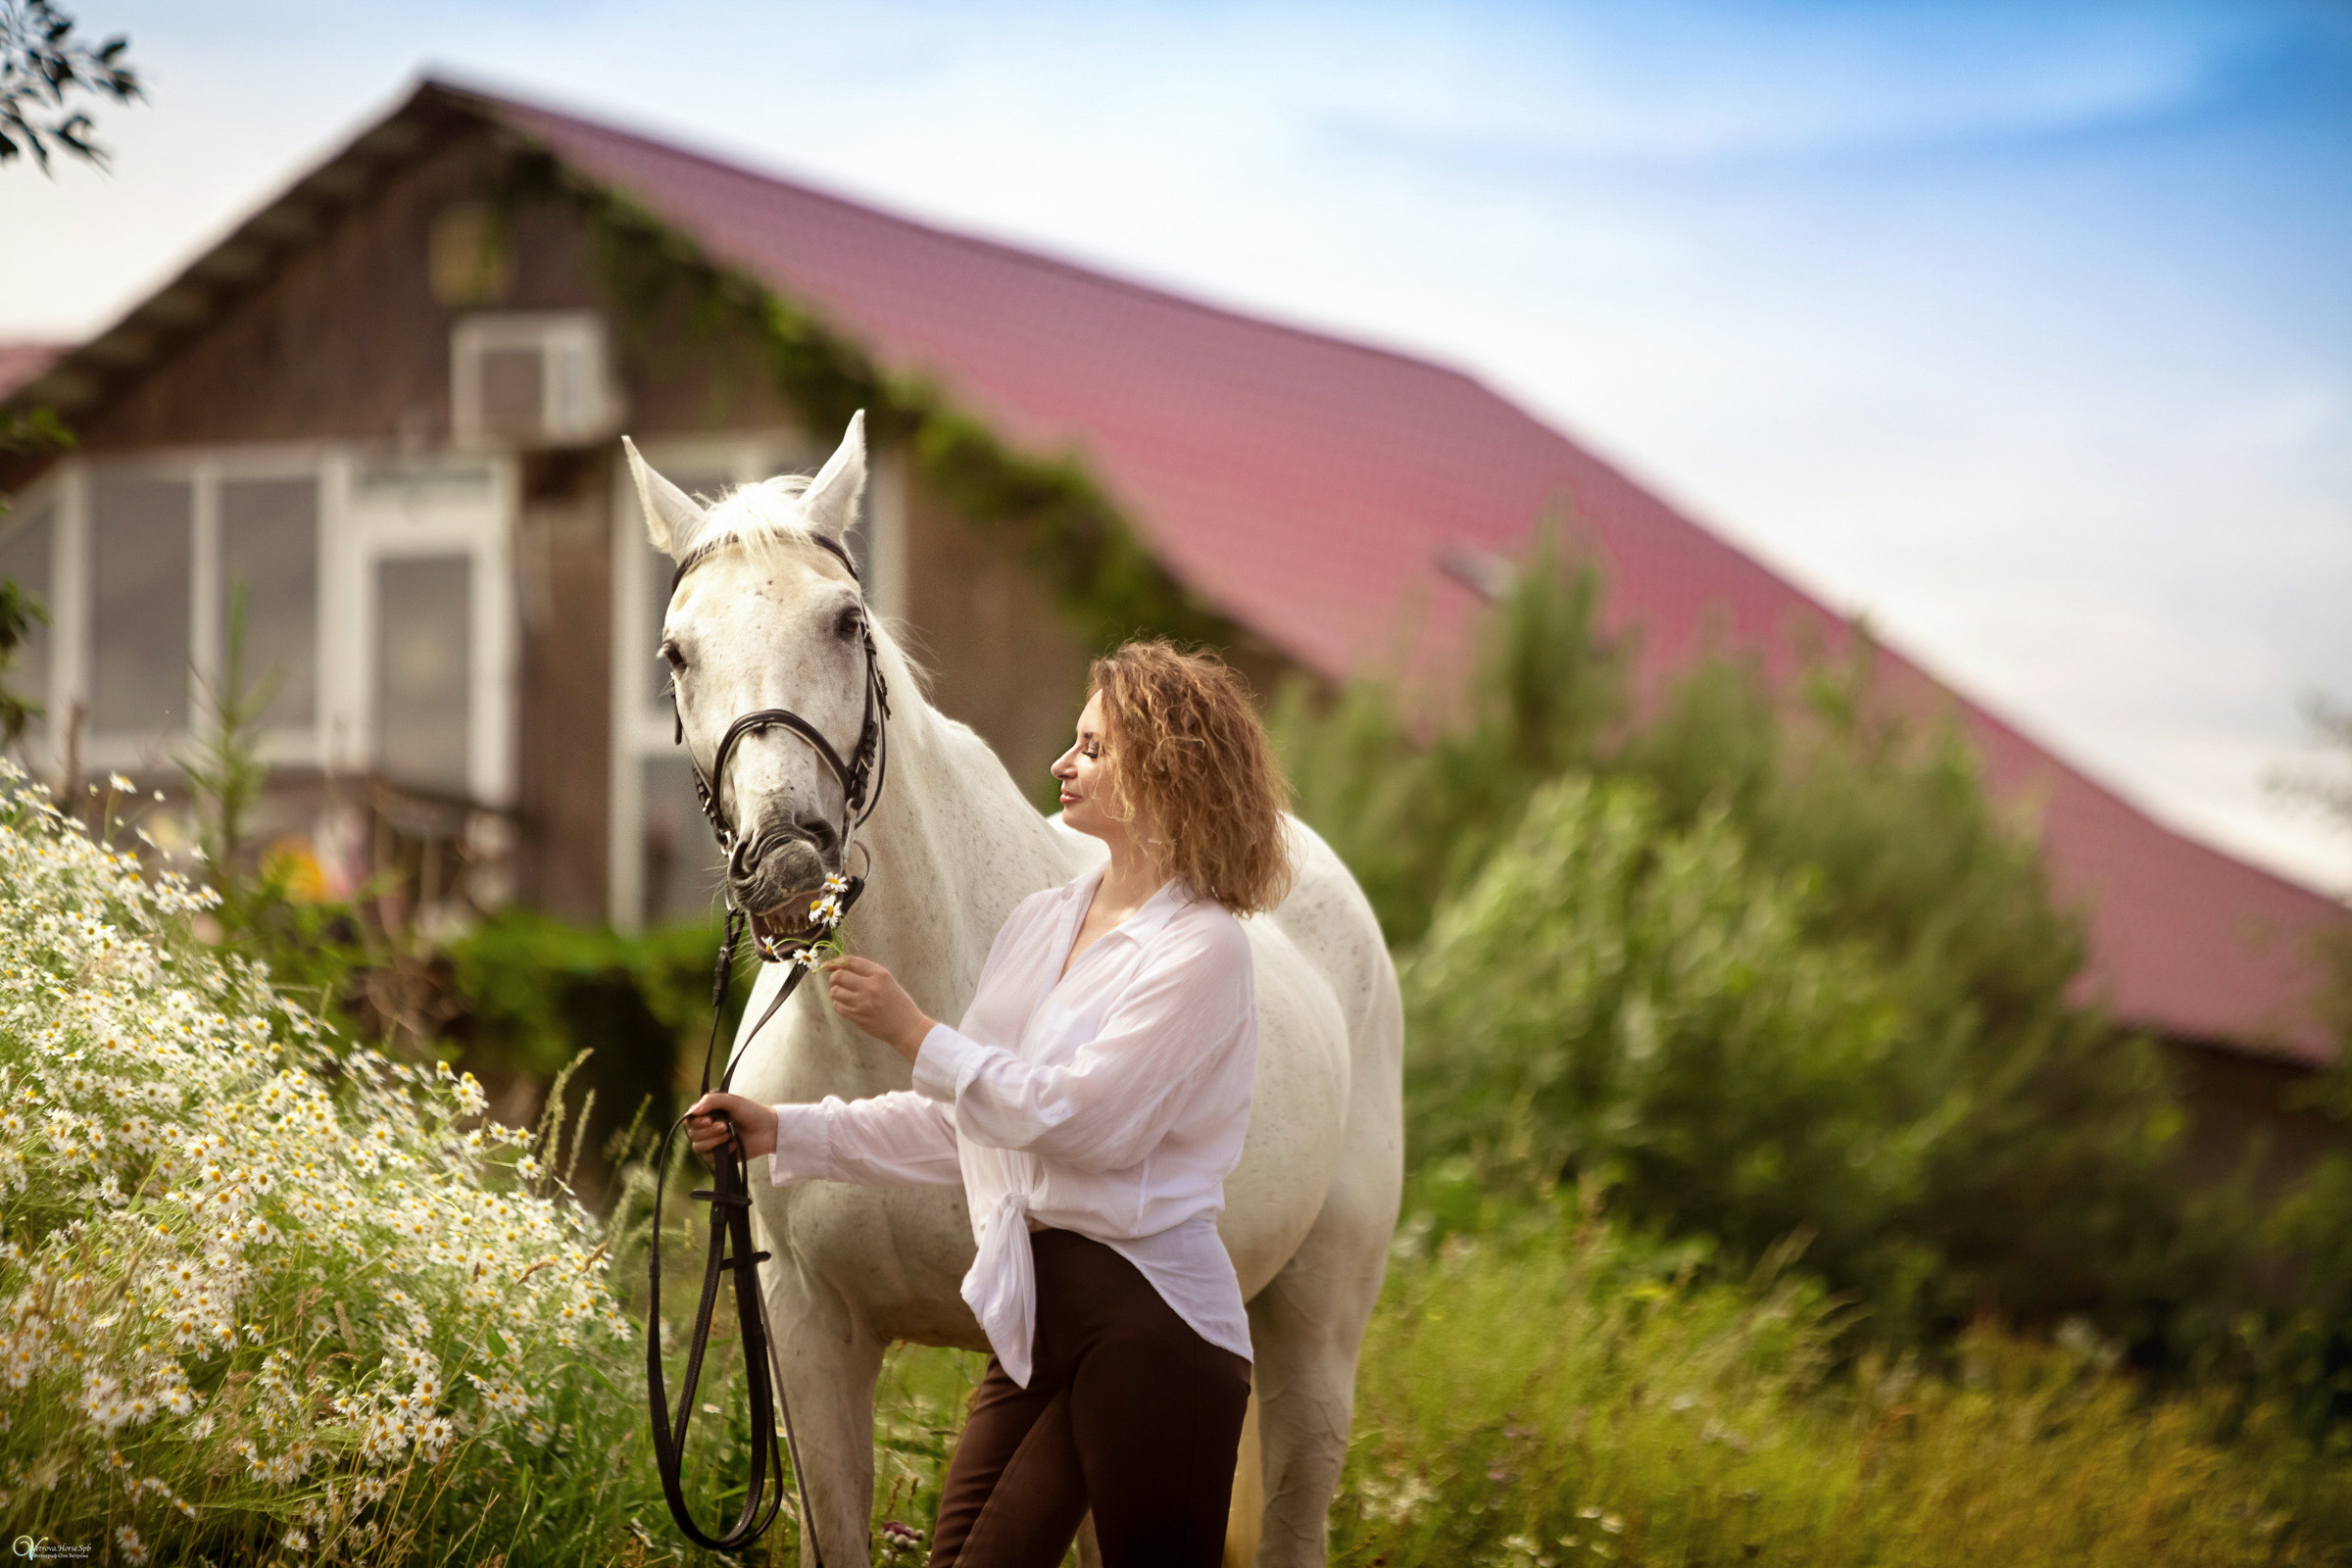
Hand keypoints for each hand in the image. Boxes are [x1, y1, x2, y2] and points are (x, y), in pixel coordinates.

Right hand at [685, 1093, 776, 1161]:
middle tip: (725, 1126)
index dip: (696, 1121)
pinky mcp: (719, 1156)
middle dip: (708, 1131)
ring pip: (697, 1147)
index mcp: (707, 1113)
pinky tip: (734, 1145)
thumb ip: (711, 1100)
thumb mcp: (732, 1101)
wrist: (768, 1130)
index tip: (708, 1120)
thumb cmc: (751, 1112)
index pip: (689, 1119)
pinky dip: (721, 1150)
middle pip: (692, 1134)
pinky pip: (708, 1158)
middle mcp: (706, 1128)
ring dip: (713, 1140)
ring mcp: (712, 1143)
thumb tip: (693, 1111)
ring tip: (729, 1135)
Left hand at [822, 955, 936, 1064]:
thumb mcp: (887, 981)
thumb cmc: (897, 1002)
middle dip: (834, 978)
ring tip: (845, 995)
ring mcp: (863, 1003)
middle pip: (839, 976)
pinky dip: (839, 1004)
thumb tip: (839, 967)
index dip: (836, 962)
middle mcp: (870, 987)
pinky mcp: (858, 1017)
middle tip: (838, 982)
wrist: (907, 1027)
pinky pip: (838, 1006)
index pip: (851, 961)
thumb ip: (867, 973)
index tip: (827, 965)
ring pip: (835, 992)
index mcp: (880, 975)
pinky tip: (848, 1005)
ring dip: (836, 992)